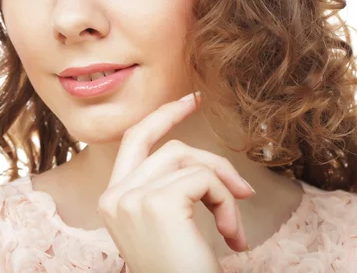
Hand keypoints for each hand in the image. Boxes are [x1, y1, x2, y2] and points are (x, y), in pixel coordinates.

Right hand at [96, 93, 254, 272]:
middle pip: (166, 146)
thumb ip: (169, 190)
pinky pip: (203, 179)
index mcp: (113, 200)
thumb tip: (206, 167)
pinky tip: (231, 238)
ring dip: (223, 191)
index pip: (133, 140)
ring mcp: (131, 197)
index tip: (190, 100)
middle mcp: (114, 195)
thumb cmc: (179, 271)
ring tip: (234, 230)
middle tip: (244, 186)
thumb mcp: (167, 228)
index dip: (161, 116)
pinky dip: (226, 203)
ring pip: (189, 161)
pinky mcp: (157, 202)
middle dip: (210, 159)